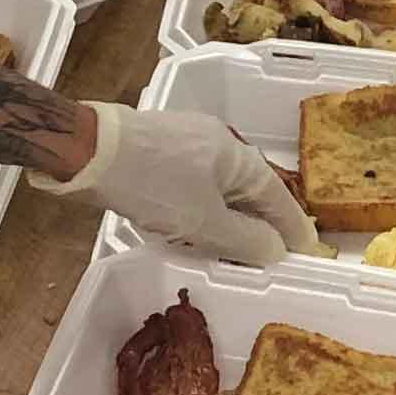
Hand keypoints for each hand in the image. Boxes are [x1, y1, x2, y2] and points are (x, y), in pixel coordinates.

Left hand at [34, 102, 318, 267]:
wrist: (89, 151)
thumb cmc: (154, 185)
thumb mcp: (205, 222)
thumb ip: (246, 240)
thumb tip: (276, 249)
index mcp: (238, 156)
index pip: (277, 196)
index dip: (292, 227)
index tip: (306, 250)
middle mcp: (218, 142)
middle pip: (249, 190)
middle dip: (260, 222)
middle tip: (271, 253)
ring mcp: (187, 141)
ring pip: (220, 187)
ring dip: (230, 217)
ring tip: (234, 247)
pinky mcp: (159, 148)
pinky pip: (196, 184)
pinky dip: (203, 208)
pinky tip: (193, 226)